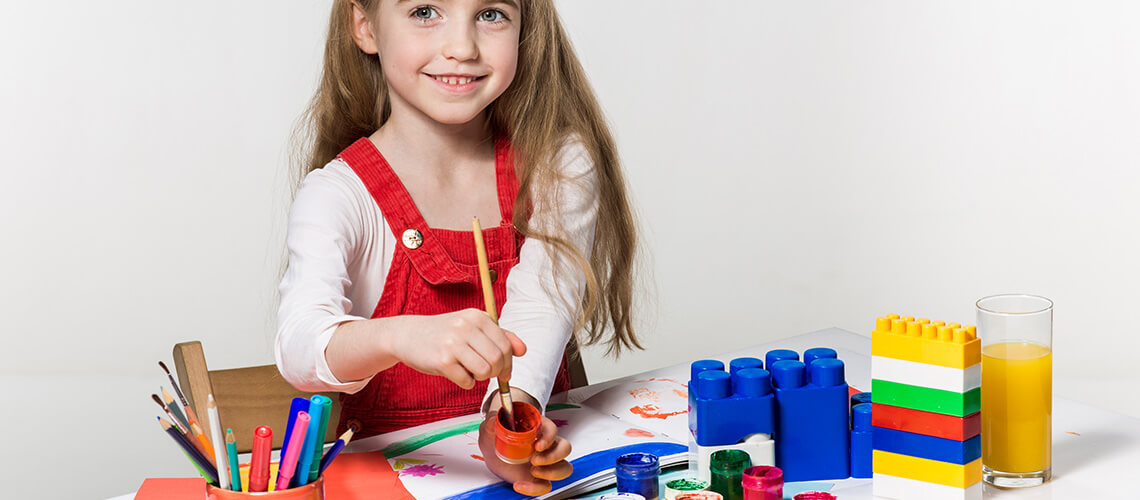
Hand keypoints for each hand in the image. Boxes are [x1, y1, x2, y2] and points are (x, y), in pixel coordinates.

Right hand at [390, 309, 526, 388]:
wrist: (408, 335)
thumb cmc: (444, 333)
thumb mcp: (472, 327)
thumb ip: (500, 336)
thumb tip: (523, 350)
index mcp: (478, 316)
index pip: (506, 345)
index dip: (508, 363)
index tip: (504, 371)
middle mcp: (466, 326)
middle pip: (497, 359)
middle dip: (496, 372)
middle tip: (486, 374)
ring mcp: (453, 343)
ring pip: (485, 371)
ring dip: (480, 378)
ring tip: (470, 371)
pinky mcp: (442, 360)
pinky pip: (467, 381)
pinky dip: (466, 383)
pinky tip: (456, 373)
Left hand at [478, 411, 572, 494]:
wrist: (493, 450)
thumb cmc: (497, 434)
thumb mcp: (491, 425)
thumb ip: (492, 421)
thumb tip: (493, 420)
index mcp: (538, 428)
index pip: (552, 430)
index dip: (549, 437)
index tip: (538, 446)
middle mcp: (546, 445)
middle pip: (565, 448)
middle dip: (553, 456)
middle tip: (534, 460)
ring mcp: (544, 462)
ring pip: (564, 468)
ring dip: (552, 472)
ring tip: (532, 471)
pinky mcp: (538, 477)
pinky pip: (545, 486)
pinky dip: (535, 489)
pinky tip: (520, 485)